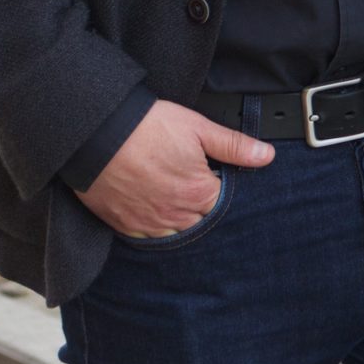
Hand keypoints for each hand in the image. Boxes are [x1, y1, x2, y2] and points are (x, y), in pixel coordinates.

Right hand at [78, 99, 273, 237]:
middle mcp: (176, 215)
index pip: (223, 204)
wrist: (96, 132)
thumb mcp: (197, 128)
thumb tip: (266, 156)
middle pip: (201, 222)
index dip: (220, 188)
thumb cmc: (146, 126)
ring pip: (175, 234)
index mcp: (199, 193)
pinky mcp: (124, 224)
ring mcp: (148, 223)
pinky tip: (152, 210)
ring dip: (180, 222)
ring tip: (173, 198)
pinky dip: (153, 228)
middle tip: (191, 186)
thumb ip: (233, 145)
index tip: (212, 176)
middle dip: (202, 209)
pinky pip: (146, 237)